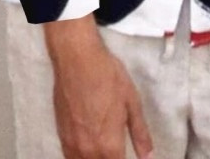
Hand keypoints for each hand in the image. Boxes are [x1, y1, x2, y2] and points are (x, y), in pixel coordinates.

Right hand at [50, 41, 153, 158]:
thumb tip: (148, 156)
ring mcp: (72, 144)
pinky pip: (70, 157)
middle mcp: (89, 150)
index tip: (125, 155)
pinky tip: (87, 151)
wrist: (77, 59)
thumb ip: (140, 134)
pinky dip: (80, 157)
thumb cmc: (107, 76)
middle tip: (116, 152)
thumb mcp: (132, 102)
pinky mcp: (61, 134)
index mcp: (109, 146)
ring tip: (104, 152)